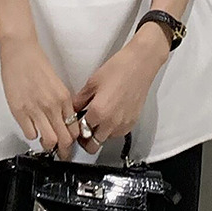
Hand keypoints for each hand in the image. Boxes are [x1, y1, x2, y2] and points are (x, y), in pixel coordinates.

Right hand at [0, 35, 78, 160]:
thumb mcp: (57, 83)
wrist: (20, 51)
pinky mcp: (20, 111)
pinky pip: (30, 134)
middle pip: (64, 139)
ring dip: (47, 145)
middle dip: (63, 150)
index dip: (73, 140)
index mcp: (63, 98)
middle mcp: (52, 105)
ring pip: (49, 141)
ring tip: (45, 143)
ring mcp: (36, 109)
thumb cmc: (36, 63)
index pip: (75, 129)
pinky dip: (32, 135)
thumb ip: (61, 103)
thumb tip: (63, 119)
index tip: (70, 144)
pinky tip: (32, 128)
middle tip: (60, 153)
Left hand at [70, 29, 169, 154]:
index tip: (73, 126)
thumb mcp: (92, 82)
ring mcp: (123, 125)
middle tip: (82, 129)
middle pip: (92, 145)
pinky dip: (111, 130)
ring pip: (105, 140)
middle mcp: (111, 122)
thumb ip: (80, 100)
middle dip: (85, 139)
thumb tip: (72, 110)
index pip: (80, 132)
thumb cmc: (119, 69)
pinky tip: (109, 116)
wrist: (139, 65)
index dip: (74, 129)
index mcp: (98, 112)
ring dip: (99, 134)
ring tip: (97, 119)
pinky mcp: (132, 123)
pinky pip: (118, 134)